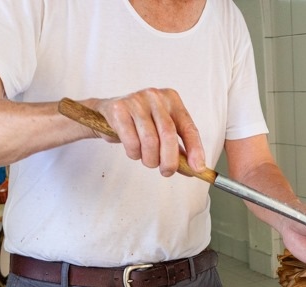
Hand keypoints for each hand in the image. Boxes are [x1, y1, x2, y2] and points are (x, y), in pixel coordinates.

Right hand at [90, 88, 206, 175]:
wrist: (107, 112)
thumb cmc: (139, 123)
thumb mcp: (161, 131)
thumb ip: (178, 149)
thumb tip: (193, 169)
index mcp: (172, 100)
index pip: (189, 127)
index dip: (195, 149)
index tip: (197, 168)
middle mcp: (156, 97)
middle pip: (168, 134)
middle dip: (169, 160)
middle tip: (166, 172)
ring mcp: (136, 101)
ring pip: (150, 140)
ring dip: (150, 159)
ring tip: (147, 161)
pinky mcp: (119, 109)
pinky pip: (131, 141)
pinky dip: (134, 153)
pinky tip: (133, 151)